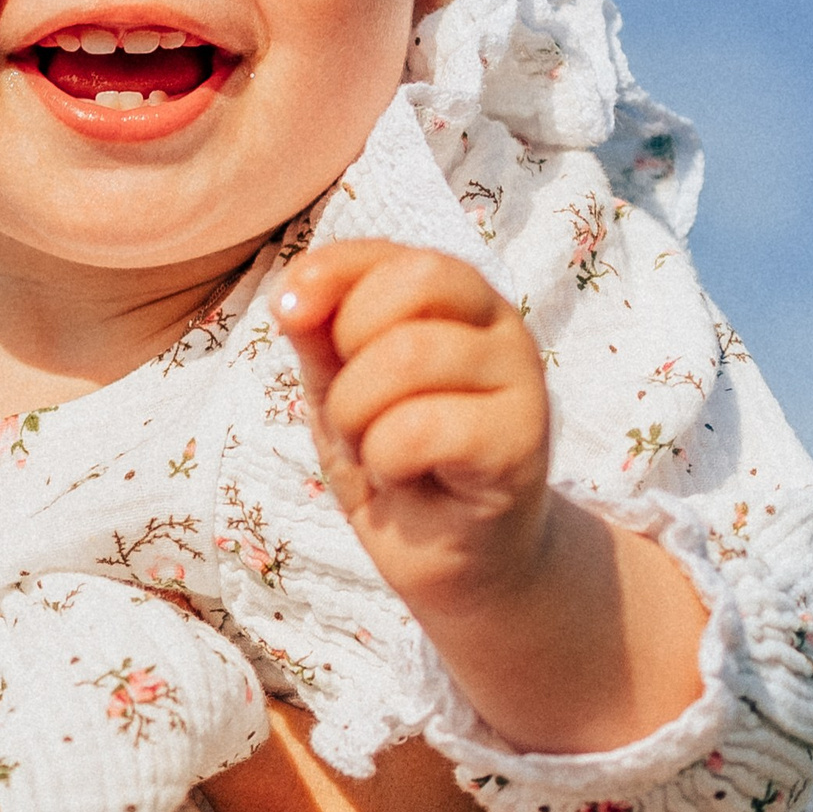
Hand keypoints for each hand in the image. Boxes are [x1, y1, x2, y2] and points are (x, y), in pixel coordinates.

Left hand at [273, 241, 704, 752]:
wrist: (450, 557)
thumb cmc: (398, 460)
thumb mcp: (340, 387)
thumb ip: (320, 335)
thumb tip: (294, 297)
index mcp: (458, 302)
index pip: (394, 253)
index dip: (330, 273)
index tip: (290, 314)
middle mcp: (501, 330)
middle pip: (412, 287)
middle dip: (349, 350)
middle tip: (355, 407)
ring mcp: (522, 385)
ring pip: (411, 356)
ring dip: (361, 414)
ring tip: (378, 447)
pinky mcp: (522, 447)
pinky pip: (423, 427)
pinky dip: (386, 457)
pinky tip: (405, 477)